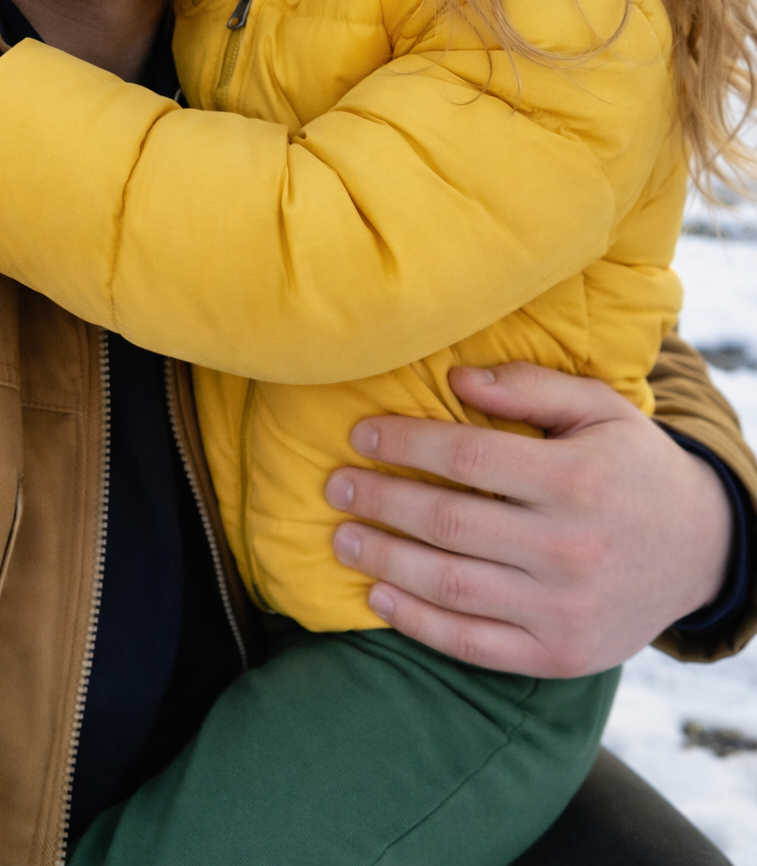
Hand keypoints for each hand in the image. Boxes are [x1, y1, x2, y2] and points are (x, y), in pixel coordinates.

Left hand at [326, 362, 733, 676]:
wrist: (701, 550)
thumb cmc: (633, 466)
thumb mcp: (600, 409)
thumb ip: (531, 388)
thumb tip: (457, 380)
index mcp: (577, 480)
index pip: (468, 459)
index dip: (405, 445)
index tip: (360, 435)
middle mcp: (570, 549)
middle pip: (449, 524)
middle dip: (380, 502)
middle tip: (334, 486)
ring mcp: (564, 610)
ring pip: (452, 586)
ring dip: (384, 561)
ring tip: (341, 538)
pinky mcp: (558, 655)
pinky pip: (473, 644)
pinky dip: (418, 623)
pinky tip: (379, 596)